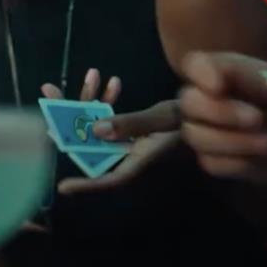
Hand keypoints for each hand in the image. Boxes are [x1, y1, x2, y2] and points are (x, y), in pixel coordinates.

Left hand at [41, 70, 182, 193]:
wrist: (218, 110)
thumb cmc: (196, 119)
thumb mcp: (164, 119)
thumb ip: (130, 124)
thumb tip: (93, 130)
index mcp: (138, 161)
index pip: (108, 178)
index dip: (86, 185)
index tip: (62, 188)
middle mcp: (129, 153)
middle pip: (91, 144)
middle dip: (67, 120)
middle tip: (49, 94)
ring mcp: (129, 140)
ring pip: (97, 126)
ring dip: (87, 102)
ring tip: (76, 77)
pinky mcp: (133, 127)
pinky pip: (112, 117)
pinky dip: (107, 101)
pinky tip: (110, 80)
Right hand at [179, 51, 266, 190]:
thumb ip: (249, 77)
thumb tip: (212, 81)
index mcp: (227, 72)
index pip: (193, 64)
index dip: (199, 74)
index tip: (219, 87)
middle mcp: (211, 97)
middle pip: (188, 102)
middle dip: (220, 113)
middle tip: (259, 120)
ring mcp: (211, 129)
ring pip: (194, 134)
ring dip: (231, 141)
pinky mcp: (216, 159)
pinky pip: (208, 162)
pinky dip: (235, 163)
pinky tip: (259, 160)